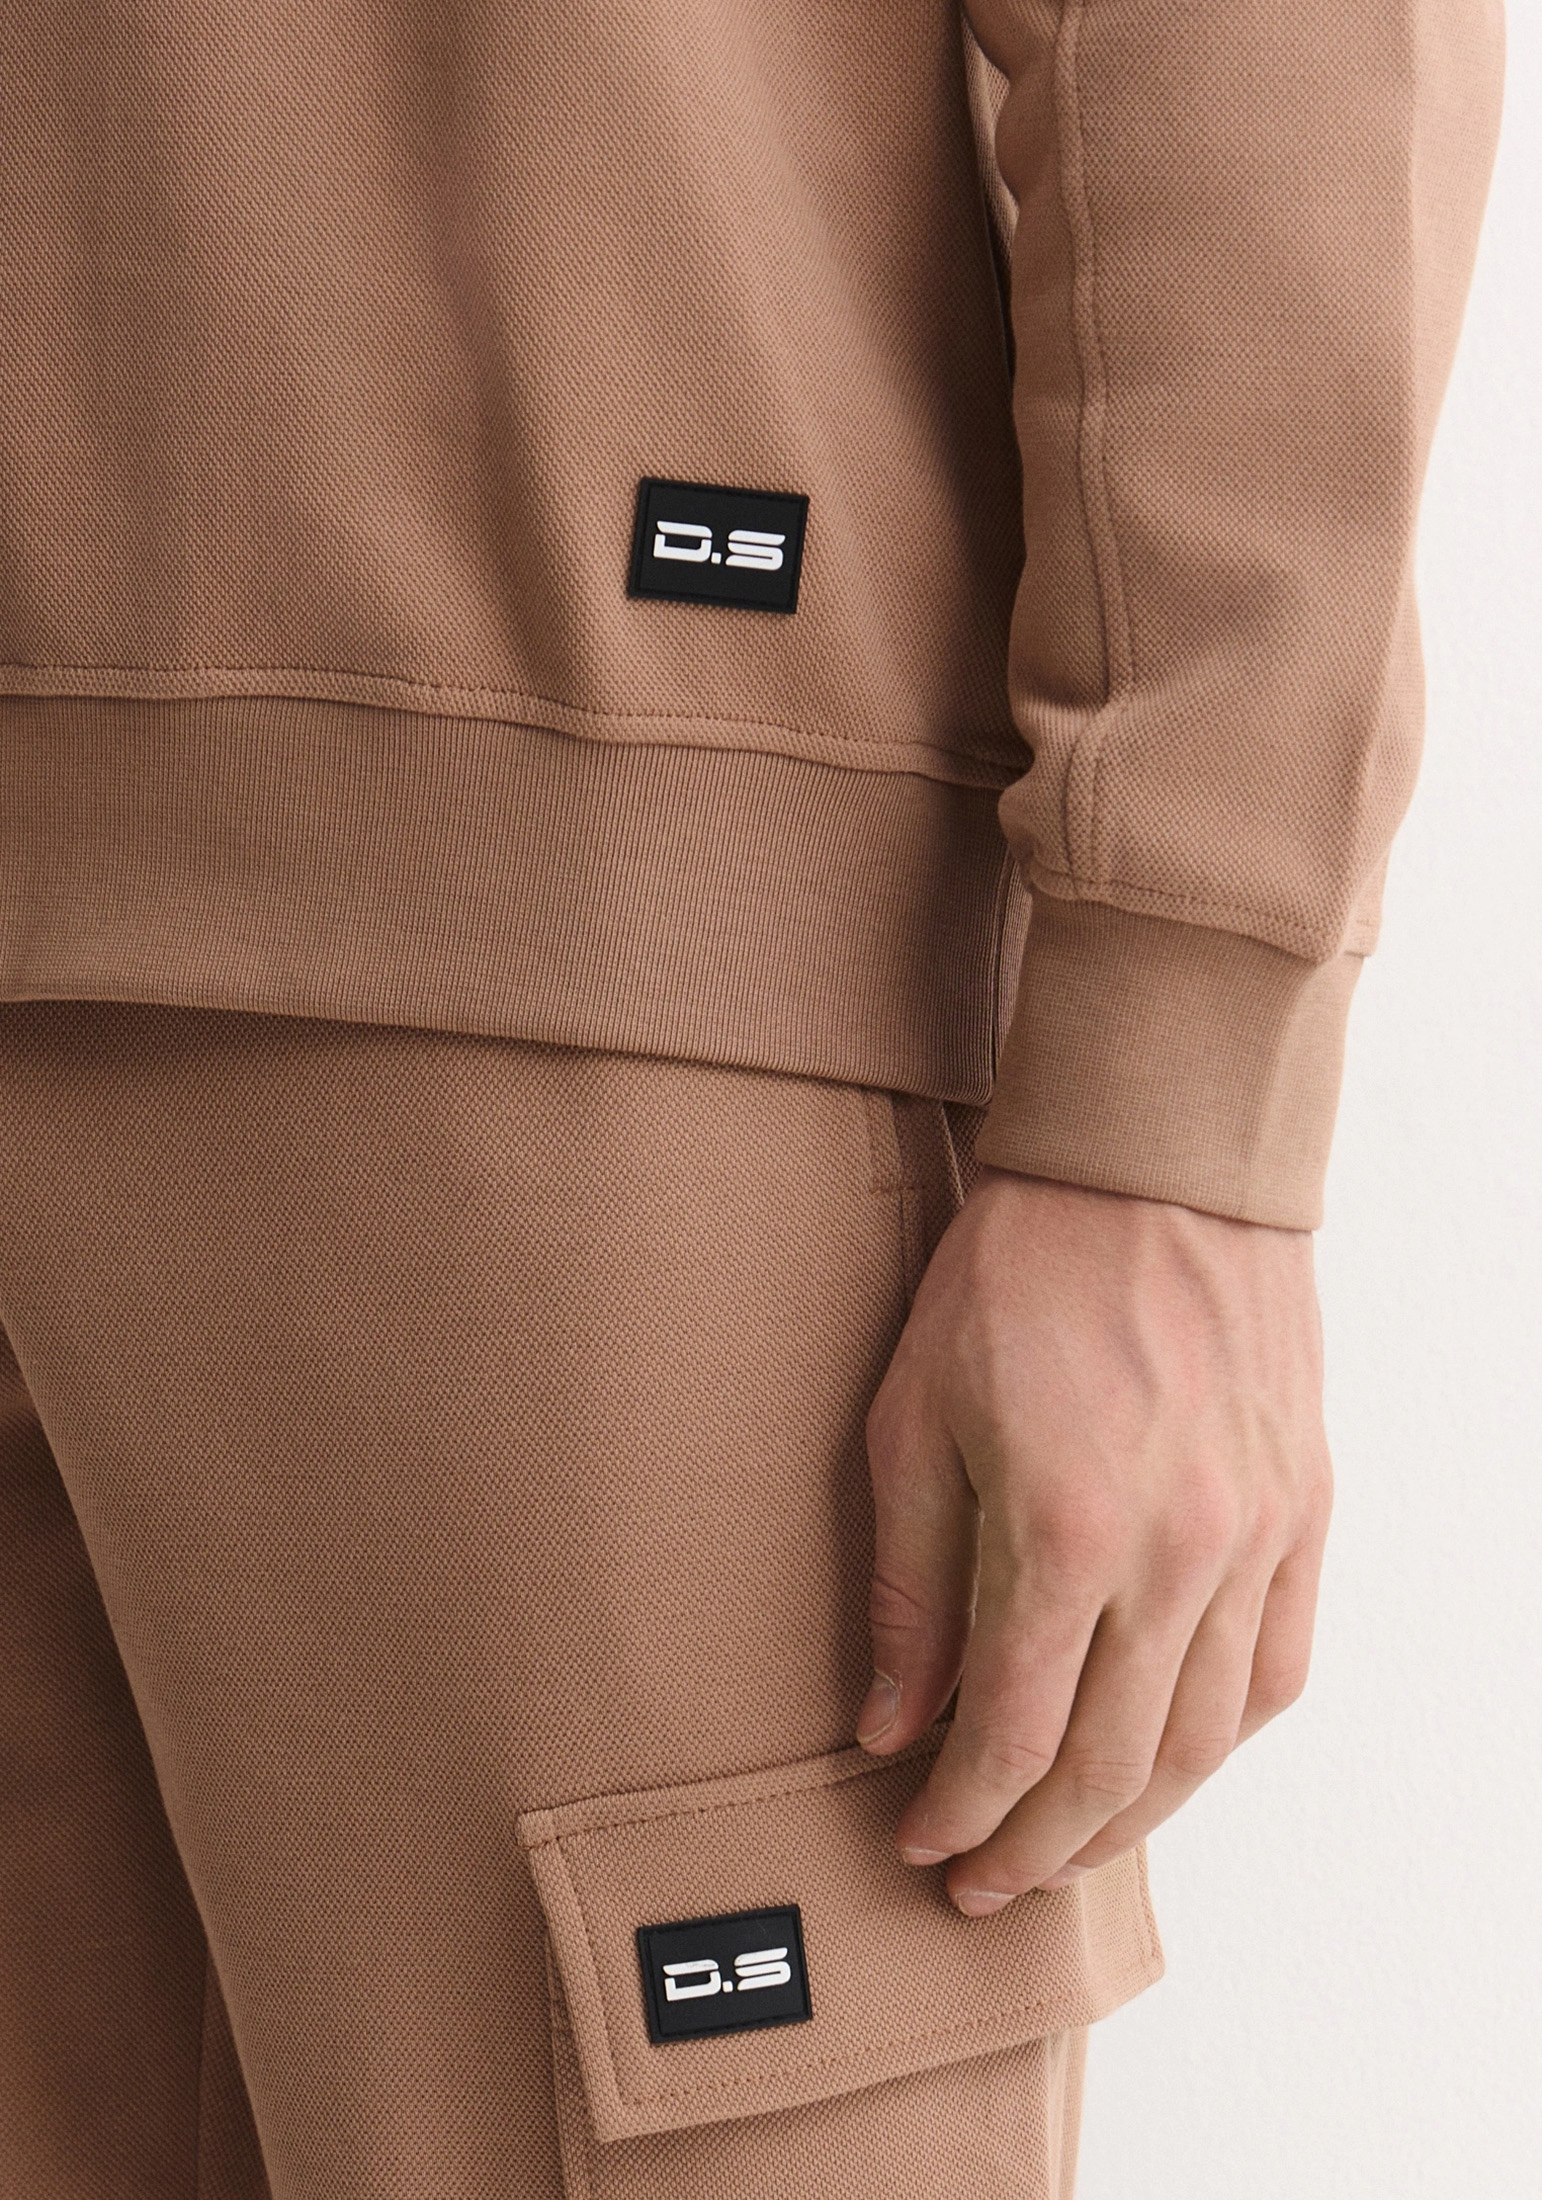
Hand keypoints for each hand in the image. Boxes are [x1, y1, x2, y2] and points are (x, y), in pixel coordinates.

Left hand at [856, 1169, 1331, 1914]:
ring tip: (1066, 1847)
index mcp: (1063, 1531)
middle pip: (1115, 1769)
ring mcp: (1255, 1536)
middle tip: (982, 1880)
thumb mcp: (913, 1416)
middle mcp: (1177, 1553)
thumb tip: (891, 1725)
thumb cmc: (1013, 1275)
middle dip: (1037, 1850)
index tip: (924, 1845)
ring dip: (1133, 1819)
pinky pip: (1279, 1669)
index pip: (1014, 1735)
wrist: (1150, 1166)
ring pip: (1205, 1741)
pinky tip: (1169, 1758)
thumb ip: (909, 1587)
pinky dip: (1221, 1739)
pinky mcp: (1301, 1508)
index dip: (963, 1815)